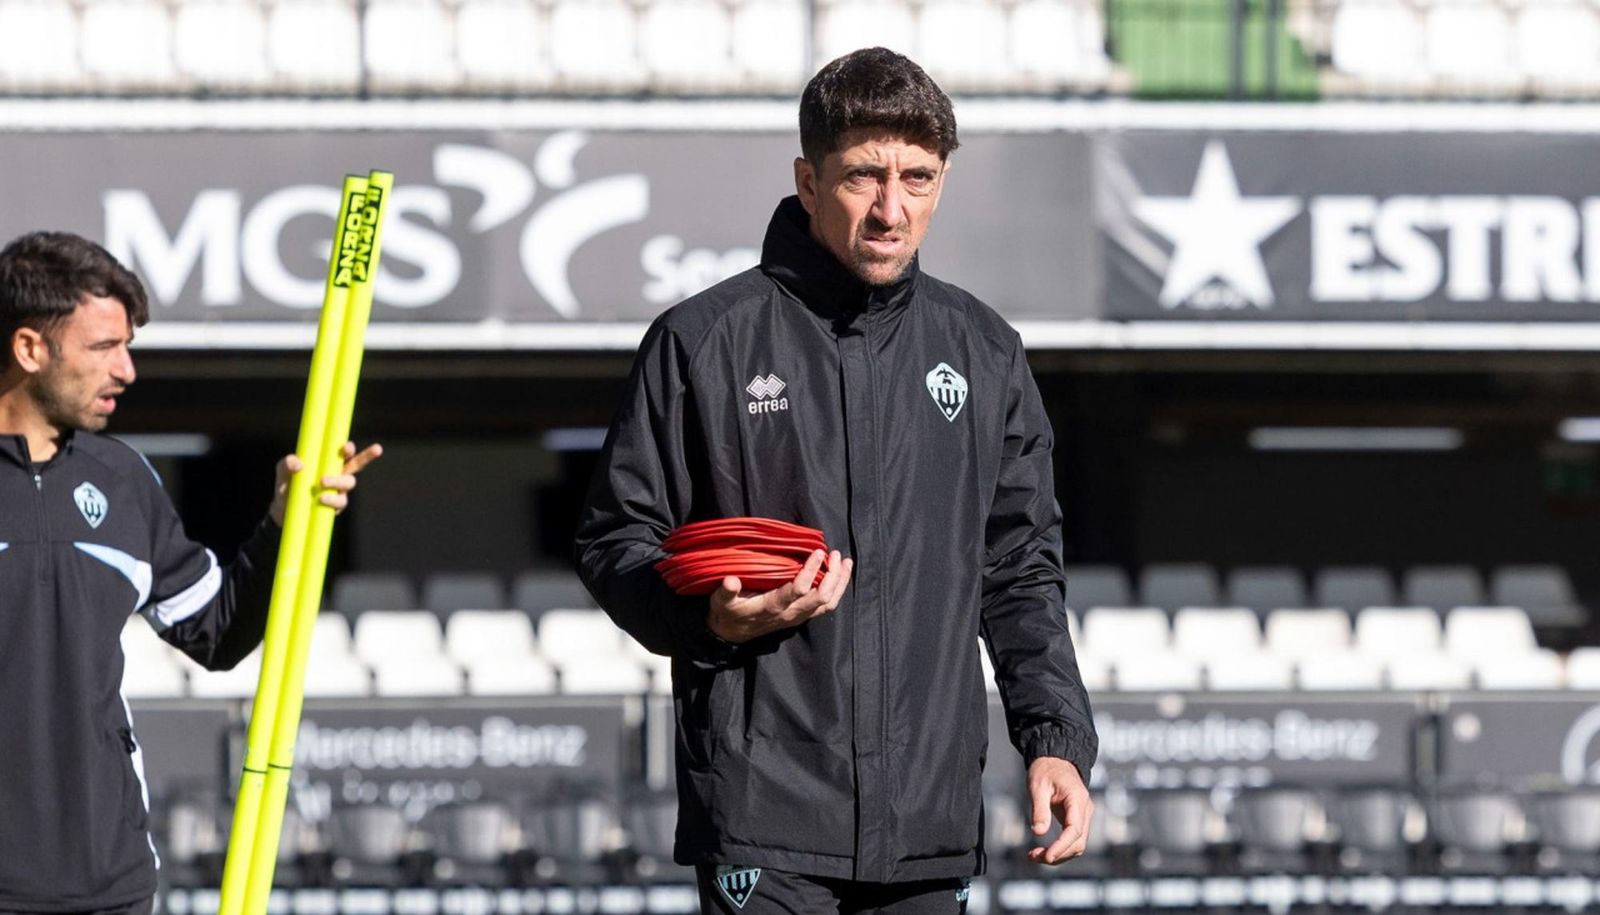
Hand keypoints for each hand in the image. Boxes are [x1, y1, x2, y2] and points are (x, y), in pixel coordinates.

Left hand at [270, 441, 383, 525]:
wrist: (283, 511)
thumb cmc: (286, 487)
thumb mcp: (282, 472)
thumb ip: (287, 464)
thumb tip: (298, 463)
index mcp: (328, 463)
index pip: (344, 453)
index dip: (349, 449)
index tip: (346, 446)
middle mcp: (338, 475)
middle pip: (357, 464)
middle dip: (365, 456)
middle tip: (359, 450)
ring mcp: (339, 491)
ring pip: (350, 483)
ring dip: (338, 480)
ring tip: (322, 482)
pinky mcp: (336, 507)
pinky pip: (341, 501)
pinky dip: (333, 499)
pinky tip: (322, 498)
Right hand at [706, 549, 852, 642]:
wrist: (731, 634)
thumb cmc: (728, 613)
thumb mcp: (721, 602)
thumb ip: (726, 591)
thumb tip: (730, 580)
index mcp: (774, 606)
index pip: (799, 590)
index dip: (811, 571)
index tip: (818, 551)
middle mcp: (790, 613)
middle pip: (821, 597)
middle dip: (833, 575)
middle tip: (835, 553)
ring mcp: (798, 616)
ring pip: (828, 603)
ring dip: (840, 583)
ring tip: (846, 562)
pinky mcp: (801, 616)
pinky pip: (826, 606)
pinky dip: (837, 591)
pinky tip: (840, 576)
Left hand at [1026, 756, 1093, 864]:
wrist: (1055, 760)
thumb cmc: (1045, 770)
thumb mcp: (1037, 786)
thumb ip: (1039, 809)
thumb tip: (1038, 832)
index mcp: (1078, 799)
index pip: (1074, 830)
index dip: (1061, 846)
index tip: (1047, 857)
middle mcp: (1085, 810)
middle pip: (1078, 842)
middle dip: (1058, 854)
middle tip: (1034, 857)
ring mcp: (1083, 816)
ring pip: (1077, 845)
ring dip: (1058, 855)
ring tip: (1034, 856)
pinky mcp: (1076, 820)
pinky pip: (1072, 840)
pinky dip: (1059, 849)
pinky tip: (1042, 851)